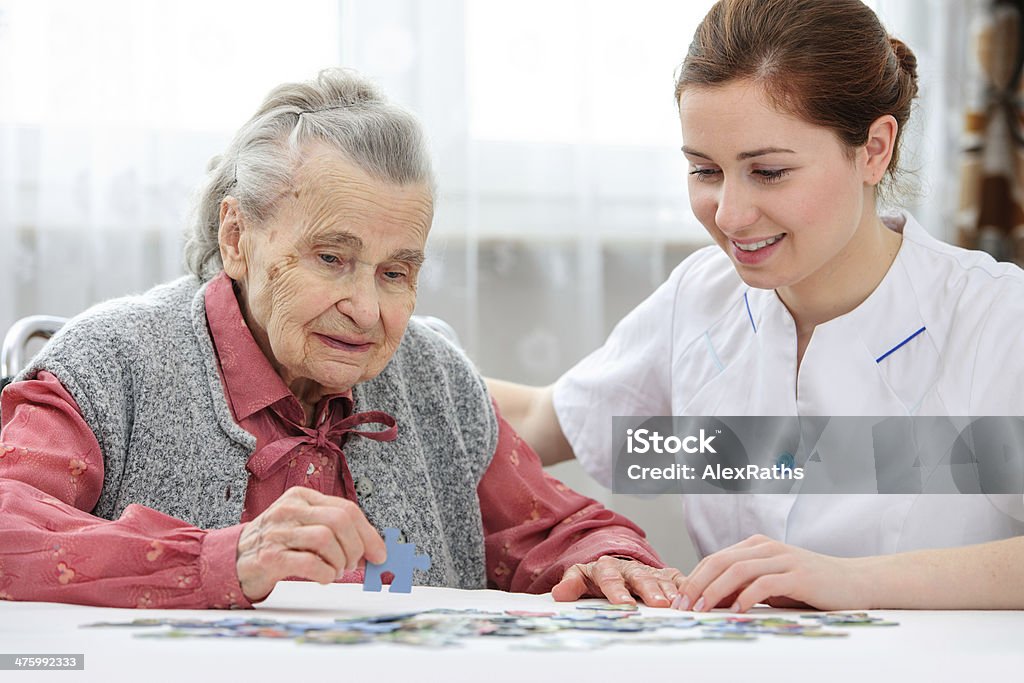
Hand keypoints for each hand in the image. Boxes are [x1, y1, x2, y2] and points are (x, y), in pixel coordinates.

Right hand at [236, 486, 385, 601]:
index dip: (369, 533)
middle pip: (340, 520)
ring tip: (336, 571)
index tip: (379, 553)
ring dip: (340, 562)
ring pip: (326, 539)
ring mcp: (278, 532)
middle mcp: (290, 509)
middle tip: (354, 564)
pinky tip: (323, 578)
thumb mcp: (302, 524)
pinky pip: (310, 563)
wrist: (231, 560)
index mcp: (302, 497)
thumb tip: (372, 548)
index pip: (346, 508)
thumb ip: (334, 529)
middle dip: (356, 547)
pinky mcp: (270, 557)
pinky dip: (325, 574)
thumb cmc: (275, 543)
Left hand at [551, 556, 685, 607]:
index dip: (617, 591)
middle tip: (657, 603)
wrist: (614, 567)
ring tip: (675, 604)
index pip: (610, 578)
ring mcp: (649, 570)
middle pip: (640, 577)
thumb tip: (559, 593)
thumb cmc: (597, 578)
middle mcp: (630, 567)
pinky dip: (684, 587)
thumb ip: (571, 584)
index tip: (624, 605)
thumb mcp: (580, 578)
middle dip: (649, 589)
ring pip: (660, 578)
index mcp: (606, 567)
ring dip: (668, 591)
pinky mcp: (665, 574)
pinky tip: (691, 598)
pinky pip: (677, 579)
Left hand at [673, 534, 872, 612]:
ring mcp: (782, 558)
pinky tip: (737, 610)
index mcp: (755, 546)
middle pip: (719, 561)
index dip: (693, 579)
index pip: (714, 559)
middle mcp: (766, 548)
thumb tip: (709, 602)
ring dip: (715, 591)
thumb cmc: (810, 586)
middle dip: (696, 584)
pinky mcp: (798, 575)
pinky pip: (764, 583)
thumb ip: (743, 588)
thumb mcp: (771, 585)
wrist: (855, 582)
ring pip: (737, 570)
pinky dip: (746, 596)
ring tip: (702, 609)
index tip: (679, 600)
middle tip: (683, 606)